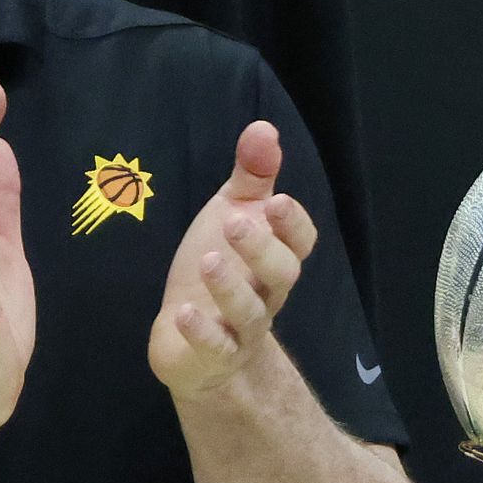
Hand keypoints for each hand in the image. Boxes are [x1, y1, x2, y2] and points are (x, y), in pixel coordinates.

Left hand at [149, 121, 317, 398]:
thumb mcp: (232, 214)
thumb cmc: (218, 268)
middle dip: (263, 247)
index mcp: (275, 256)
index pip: (299, 242)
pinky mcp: (214, 355)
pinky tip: (182, 312)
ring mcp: (241, 329)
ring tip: (209, 260)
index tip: (276, 200)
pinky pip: (216, 348)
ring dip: (231, 286)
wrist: (197, 346)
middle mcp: (267, 293)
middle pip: (282, 274)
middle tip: (235, 221)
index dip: (292, 223)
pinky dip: (201, 332)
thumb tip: (263, 126)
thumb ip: (252, 175)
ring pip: (250, 312)